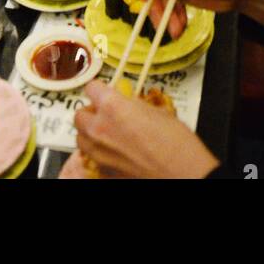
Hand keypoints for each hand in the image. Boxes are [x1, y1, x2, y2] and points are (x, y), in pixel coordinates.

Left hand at [74, 80, 218, 179]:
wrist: (184, 174)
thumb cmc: (176, 143)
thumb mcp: (156, 111)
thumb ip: (133, 105)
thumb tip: (127, 104)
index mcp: (112, 106)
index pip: (91, 88)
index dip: (99, 89)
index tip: (104, 91)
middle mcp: (100, 129)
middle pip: (80, 115)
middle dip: (91, 112)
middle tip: (105, 113)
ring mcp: (100, 153)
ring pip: (81, 138)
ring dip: (90, 133)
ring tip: (107, 133)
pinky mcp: (104, 172)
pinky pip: (93, 158)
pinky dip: (100, 154)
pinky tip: (116, 153)